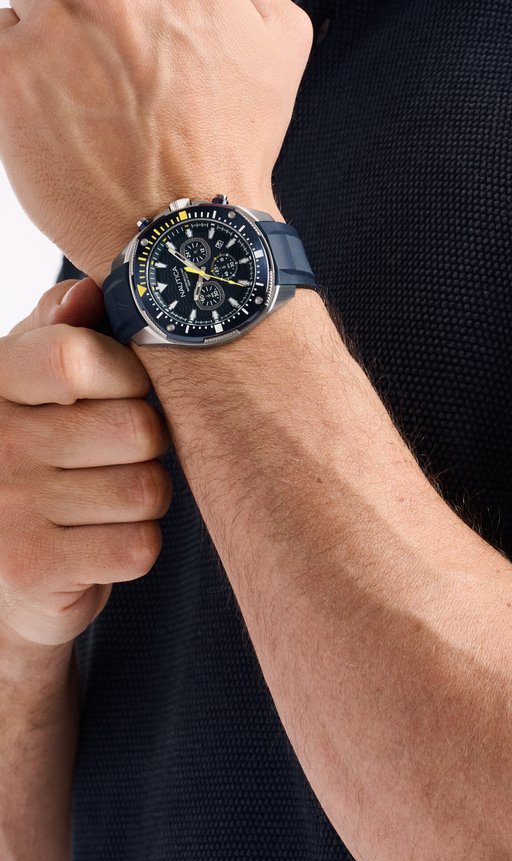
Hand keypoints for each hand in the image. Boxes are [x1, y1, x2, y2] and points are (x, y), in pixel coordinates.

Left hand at [0, 0, 311, 282]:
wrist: (185, 228)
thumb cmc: (234, 141)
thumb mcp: (283, 42)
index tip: (149, 9)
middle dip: (104, 2)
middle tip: (132, 69)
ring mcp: (54, 24)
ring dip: (61, 30)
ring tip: (98, 93)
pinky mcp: (8, 70)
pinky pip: (0, 32)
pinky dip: (24, 63)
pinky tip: (62, 104)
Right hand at [0, 278, 172, 647]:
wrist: (0, 569)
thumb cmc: (31, 454)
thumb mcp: (30, 379)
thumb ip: (60, 329)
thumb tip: (88, 292)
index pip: (77, 357)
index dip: (128, 373)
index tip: (126, 388)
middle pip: (135, 428)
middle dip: (147, 445)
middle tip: (117, 455)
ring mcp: (7, 509)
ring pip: (146, 489)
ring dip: (146, 497)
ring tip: (107, 497)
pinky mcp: (33, 568)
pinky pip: (138, 545)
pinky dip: (134, 546)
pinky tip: (99, 540)